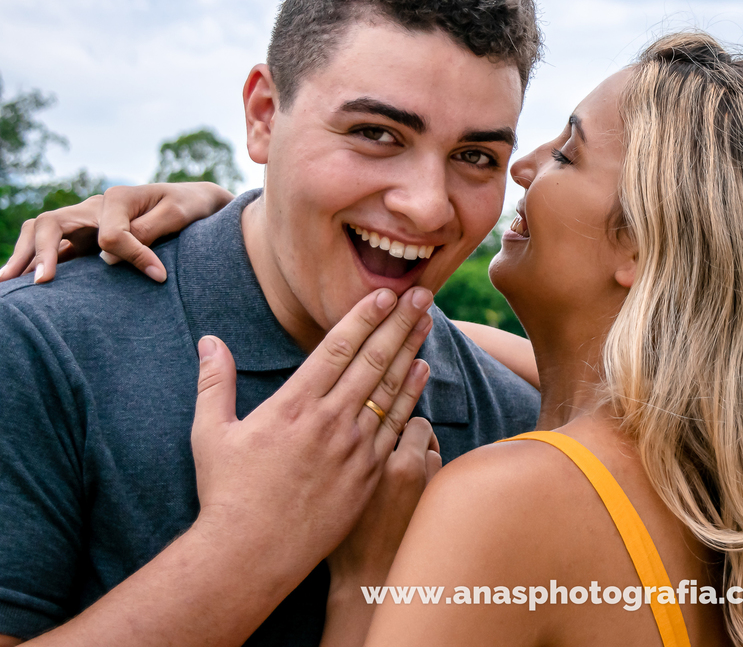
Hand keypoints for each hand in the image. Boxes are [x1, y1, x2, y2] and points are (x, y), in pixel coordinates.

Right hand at [0, 181, 233, 283]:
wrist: (196, 202)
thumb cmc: (189, 206)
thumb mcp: (178, 214)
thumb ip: (148, 231)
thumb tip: (108, 257)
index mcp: (118, 198)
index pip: (110, 233)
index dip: (131, 254)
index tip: (158, 275)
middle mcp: (94, 208)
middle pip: (51, 223)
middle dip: (40, 251)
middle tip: (40, 282)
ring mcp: (85, 224)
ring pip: (42, 233)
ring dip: (25, 255)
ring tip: (6, 281)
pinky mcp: (86, 240)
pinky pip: (54, 249)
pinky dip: (35, 262)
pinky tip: (19, 282)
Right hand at [189, 285, 435, 583]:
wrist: (250, 555)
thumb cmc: (226, 495)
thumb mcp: (211, 434)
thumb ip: (215, 383)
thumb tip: (209, 341)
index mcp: (292, 406)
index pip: (336, 348)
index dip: (364, 317)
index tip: (384, 293)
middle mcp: (328, 421)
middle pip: (372, 360)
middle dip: (398, 323)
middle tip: (421, 296)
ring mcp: (353, 449)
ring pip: (390, 389)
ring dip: (410, 351)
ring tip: (427, 323)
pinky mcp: (369, 475)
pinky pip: (397, 426)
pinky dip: (411, 395)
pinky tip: (421, 373)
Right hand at [327, 414, 441, 590]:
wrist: (371, 584)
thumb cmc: (347, 541)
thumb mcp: (342, 490)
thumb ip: (355, 455)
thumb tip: (360, 429)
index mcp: (389, 465)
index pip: (403, 417)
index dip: (391, 420)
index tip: (380, 428)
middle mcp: (417, 471)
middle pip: (423, 430)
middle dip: (411, 437)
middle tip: (393, 452)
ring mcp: (435, 487)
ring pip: (434, 453)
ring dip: (423, 458)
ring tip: (400, 477)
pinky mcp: (444, 504)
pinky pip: (441, 477)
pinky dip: (431, 479)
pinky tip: (413, 494)